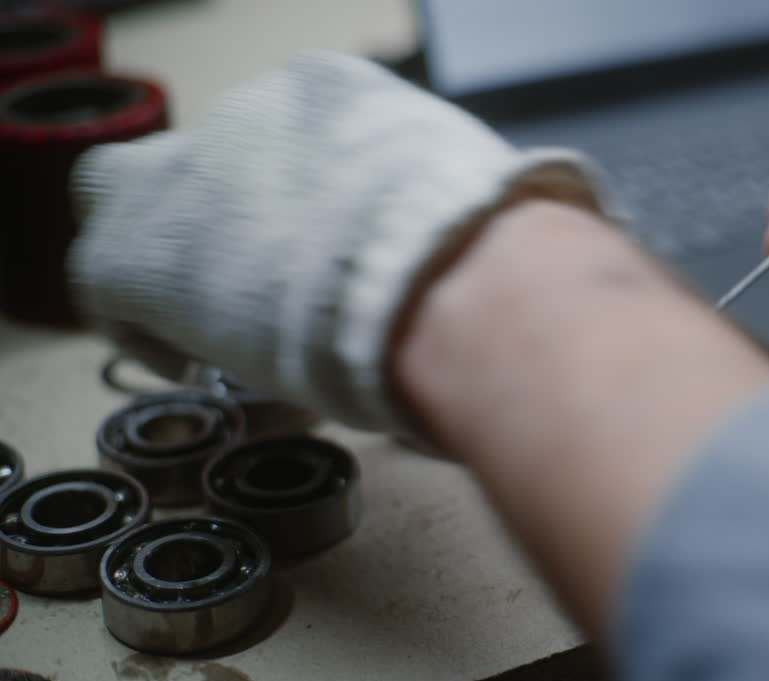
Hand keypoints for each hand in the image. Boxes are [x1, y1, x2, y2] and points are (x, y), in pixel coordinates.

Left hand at [69, 51, 612, 431]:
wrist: (458, 285)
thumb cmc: (494, 259)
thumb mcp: (479, 208)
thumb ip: (462, 217)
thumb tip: (518, 257)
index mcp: (333, 96)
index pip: (281, 142)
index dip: (286, 206)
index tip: (303, 256)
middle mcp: (253, 117)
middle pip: (199, 158)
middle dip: (216, 217)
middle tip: (251, 282)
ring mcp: (190, 175)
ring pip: (129, 199)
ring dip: (170, 259)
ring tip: (210, 324)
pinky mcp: (144, 247)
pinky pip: (113, 283)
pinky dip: (148, 325)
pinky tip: (193, 360)